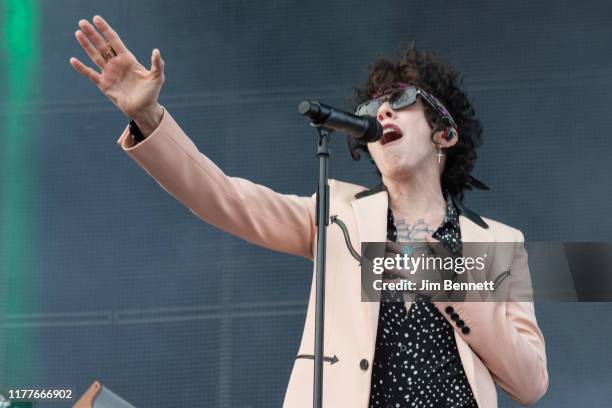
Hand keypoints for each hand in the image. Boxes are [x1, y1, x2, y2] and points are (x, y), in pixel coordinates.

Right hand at [69, 15, 164, 133]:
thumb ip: (157, 64)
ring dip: (86, 45)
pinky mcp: (104, 84)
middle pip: (102, 45)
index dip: (105, 30)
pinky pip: (90, 74)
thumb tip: (156, 51)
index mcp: (128, 59)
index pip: (114, 41)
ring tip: (78, 33)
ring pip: (95, 56)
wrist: (143, 110)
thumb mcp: (157, 78)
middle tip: (82, 22)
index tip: (96, 19)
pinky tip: (73, 60)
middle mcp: (116, 64)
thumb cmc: (151, 93)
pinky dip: (81, 68)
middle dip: (92, 34)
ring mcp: (109, 73)